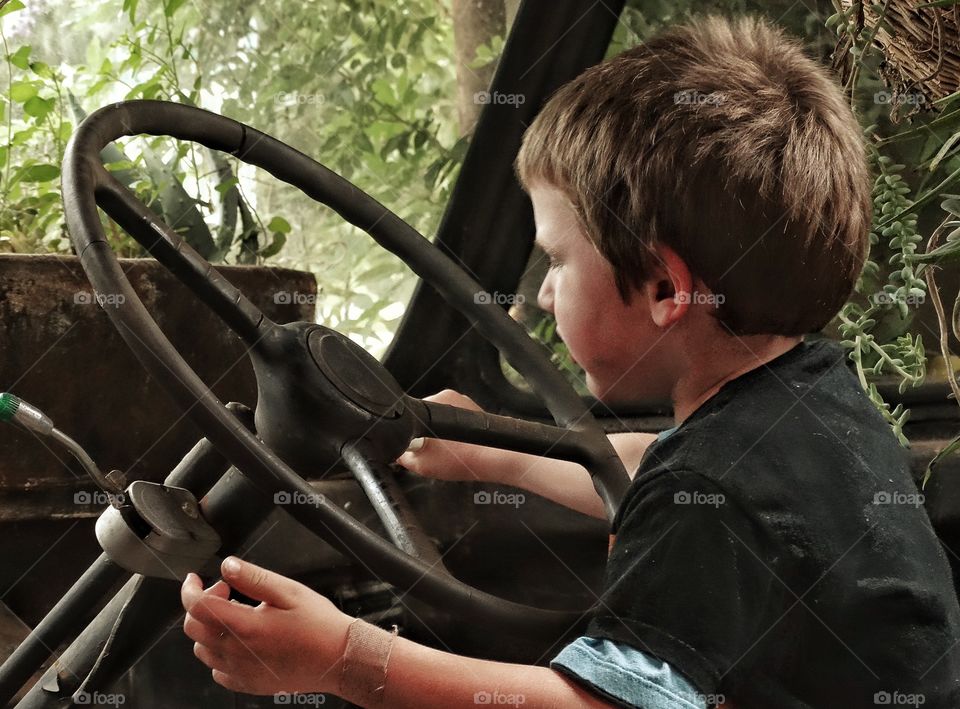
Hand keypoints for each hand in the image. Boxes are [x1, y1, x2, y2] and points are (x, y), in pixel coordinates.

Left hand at [181, 556, 351, 696]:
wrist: (338, 659)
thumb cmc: (320, 626)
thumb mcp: (289, 591)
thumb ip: (254, 577)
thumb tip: (227, 566)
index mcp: (246, 626)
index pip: (198, 607)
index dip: (190, 589)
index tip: (195, 579)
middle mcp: (237, 652)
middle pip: (194, 628)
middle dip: (203, 604)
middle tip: (226, 591)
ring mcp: (240, 671)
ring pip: (202, 649)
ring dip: (210, 628)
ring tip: (237, 615)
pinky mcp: (248, 683)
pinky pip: (218, 670)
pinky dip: (220, 652)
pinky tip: (241, 640)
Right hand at [396, 389, 498, 481]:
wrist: (493, 460)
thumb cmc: (462, 459)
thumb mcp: (420, 463)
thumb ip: (402, 455)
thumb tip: (396, 452)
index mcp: (433, 402)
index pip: (411, 414)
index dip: (409, 432)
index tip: (412, 444)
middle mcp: (449, 397)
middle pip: (425, 416)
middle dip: (424, 433)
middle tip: (428, 451)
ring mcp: (463, 402)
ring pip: (440, 418)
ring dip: (439, 433)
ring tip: (445, 451)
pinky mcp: (474, 411)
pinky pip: (455, 421)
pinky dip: (453, 434)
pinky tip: (456, 447)